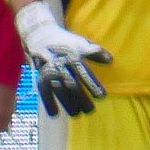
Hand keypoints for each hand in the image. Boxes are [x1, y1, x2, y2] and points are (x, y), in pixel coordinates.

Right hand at [16, 0, 110, 116]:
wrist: (39, 35)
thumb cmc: (66, 41)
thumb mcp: (81, 42)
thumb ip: (95, 52)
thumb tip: (110, 60)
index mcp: (71, 55)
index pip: (83, 72)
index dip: (92, 84)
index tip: (102, 96)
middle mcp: (59, 63)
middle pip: (70, 84)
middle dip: (80, 98)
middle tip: (90, 111)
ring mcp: (48, 70)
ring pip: (57, 89)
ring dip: (66, 103)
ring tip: (76, 115)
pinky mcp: (39, 75)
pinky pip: (43, 91)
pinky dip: (48, 102)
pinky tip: (54, 114)